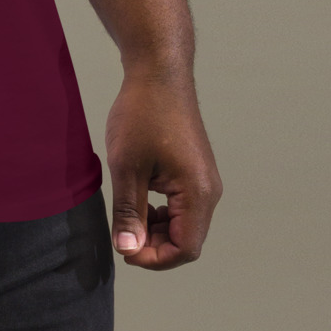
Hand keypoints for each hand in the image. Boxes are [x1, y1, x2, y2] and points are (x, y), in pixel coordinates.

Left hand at [105, 65, 221, 269]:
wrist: (158, 73)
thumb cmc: (142, 114)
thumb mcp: (126, 166)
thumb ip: (128, 211)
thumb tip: (128, 249)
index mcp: (198, 193)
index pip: (185, 249)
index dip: (154, 258)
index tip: (124, 248)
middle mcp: (209, 192)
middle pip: (186, 240)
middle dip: (153, 245)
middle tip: (121, 232)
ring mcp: (205, 181)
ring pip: (183, 225)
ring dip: (155, 229)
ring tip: (127, 214)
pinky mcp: (195, 172)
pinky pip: (182, 207)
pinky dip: (160, 212)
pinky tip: (138, 198)